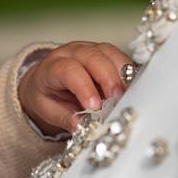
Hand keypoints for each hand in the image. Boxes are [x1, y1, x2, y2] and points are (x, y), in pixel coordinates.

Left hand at [18, 41, 132, 135]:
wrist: (46, 80)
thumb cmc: (47, 94)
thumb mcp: (48, 110)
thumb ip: (66, 118)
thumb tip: (84, 127)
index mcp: (53, 66)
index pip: (70, 70)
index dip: (84, 87)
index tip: (95, 106)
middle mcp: (72, 53)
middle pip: (93, 57)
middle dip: (108, 79)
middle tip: (117, 101)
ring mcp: (90, 49)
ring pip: (110, 53)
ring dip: (122, 74)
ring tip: (127, 96)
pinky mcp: (105, 53)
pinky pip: (120, 57)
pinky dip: (128, 72)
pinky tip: (131, 88)